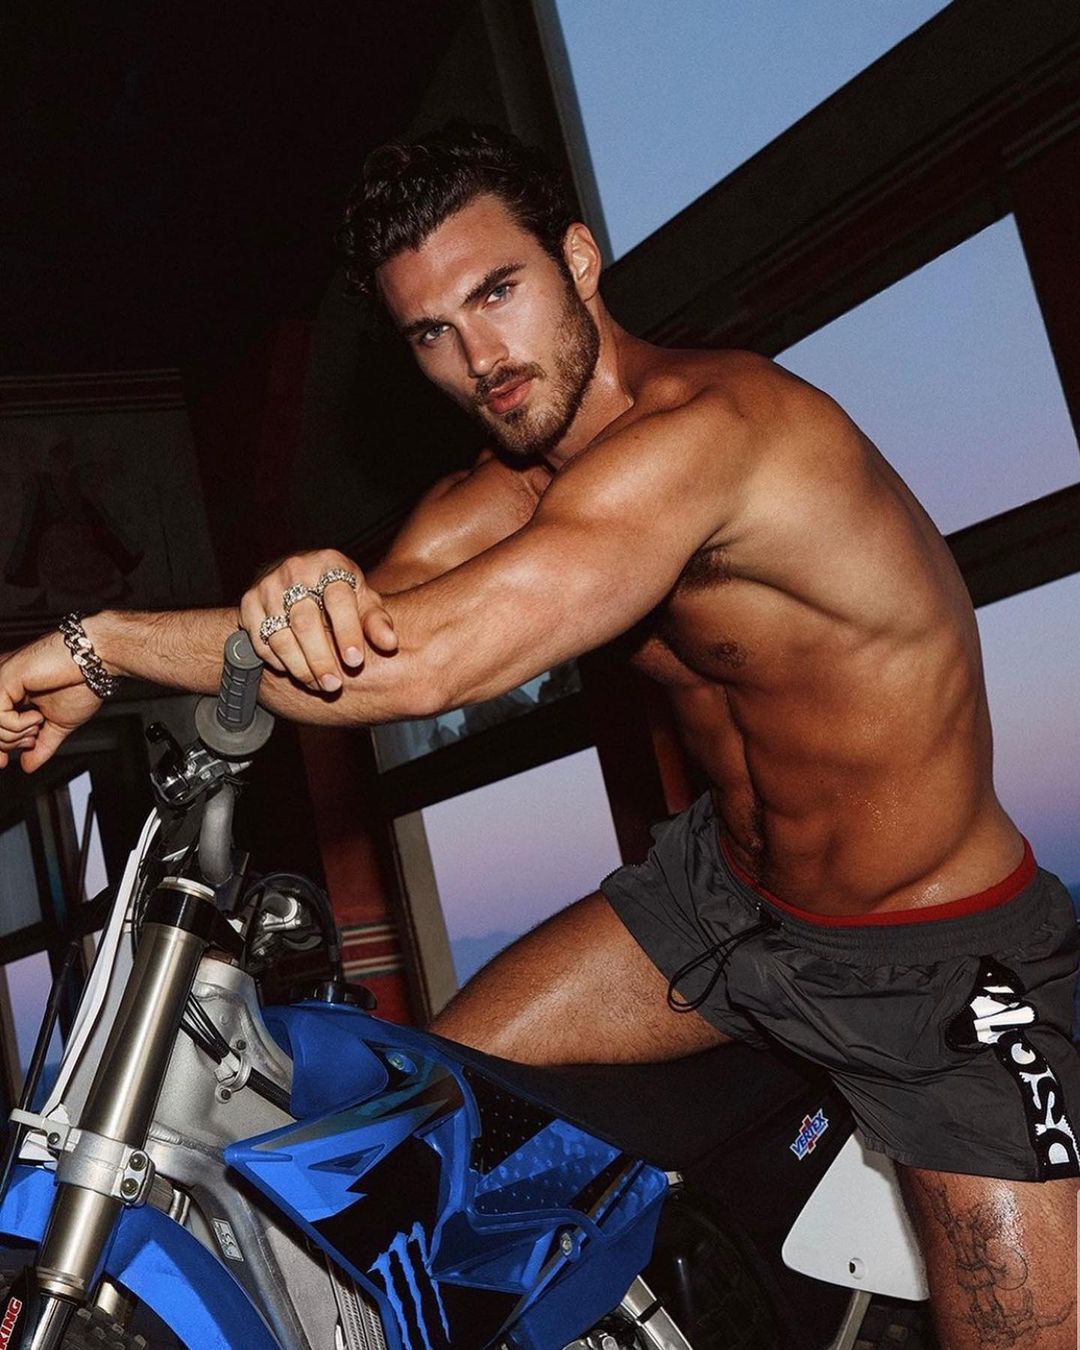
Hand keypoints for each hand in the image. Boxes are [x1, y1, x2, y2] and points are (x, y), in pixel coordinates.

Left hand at [0, 631, 103, 770]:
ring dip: (16, 734)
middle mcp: (3, 684)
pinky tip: (36, 716)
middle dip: (8, 743)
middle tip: (32, 740)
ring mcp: (2, 681)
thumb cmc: (82, 682)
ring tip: (39, 723)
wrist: (94, 663)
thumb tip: (28, 765)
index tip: (4, 762)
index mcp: (13, 692)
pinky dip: (18, 725)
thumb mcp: (59, 724)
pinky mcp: (4, 678)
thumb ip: (42, 744)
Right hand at [240, 549, 397, 691]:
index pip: (338, 600)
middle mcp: (295, 570)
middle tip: (334, 685)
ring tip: (318, 685)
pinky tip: (294, 672)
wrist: (301, 577)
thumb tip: (389, 644)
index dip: (347, 632)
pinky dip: (277, 661)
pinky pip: (260, 641)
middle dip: (320, 658)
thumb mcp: (362, 600)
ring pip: (280, 635)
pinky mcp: (248, 603)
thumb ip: (376, 621)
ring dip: (299, 666)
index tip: (355, 661)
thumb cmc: (339, 593)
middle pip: (305, 622)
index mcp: (329, 564)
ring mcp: (268, 586)